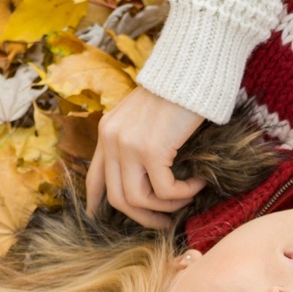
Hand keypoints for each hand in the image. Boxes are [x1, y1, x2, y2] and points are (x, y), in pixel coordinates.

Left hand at [86, 86, 207, 228]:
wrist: (192, 68)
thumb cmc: (178, 92)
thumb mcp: (146, 117)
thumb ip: (137, 141)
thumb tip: (148, 175)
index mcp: (107, 132)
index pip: (94, 177)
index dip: (96, 203)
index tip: (101, 218)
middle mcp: (111, 140)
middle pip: (118, 198)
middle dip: (142, 217)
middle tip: (165, 223)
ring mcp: (128, 145)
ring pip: (139, 199)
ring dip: (166, 206)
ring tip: (187, 197)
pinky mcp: (150, 150)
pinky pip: (165, 190)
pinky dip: (184, 193)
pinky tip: (198, 182)